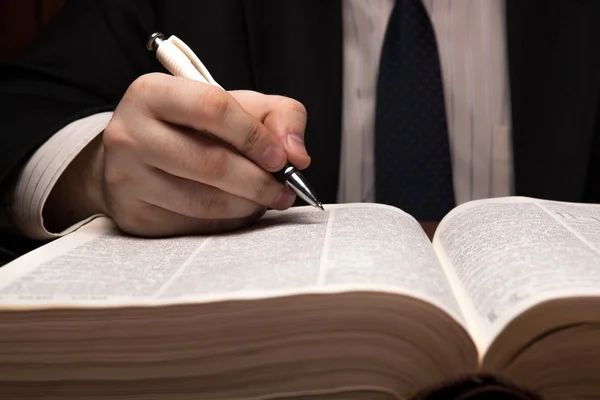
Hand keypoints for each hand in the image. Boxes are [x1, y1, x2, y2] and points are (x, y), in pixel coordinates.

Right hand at [43, 73, 310, 236]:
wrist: (135, 158)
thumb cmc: (193, 128)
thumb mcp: (236, 106)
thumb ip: (279, 116)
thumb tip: (298, 155)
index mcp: (153, 93)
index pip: (213, 108)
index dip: (255, 136)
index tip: (281, 159)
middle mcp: (130, 134)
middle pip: (211, 162)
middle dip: (259, 181)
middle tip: (284, 190)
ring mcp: (127, 178)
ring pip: (205, 201)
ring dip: (248, 205)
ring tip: (266, 199)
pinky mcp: (134, 215)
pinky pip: (195, 225)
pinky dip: (228, 221)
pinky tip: (238, 210)